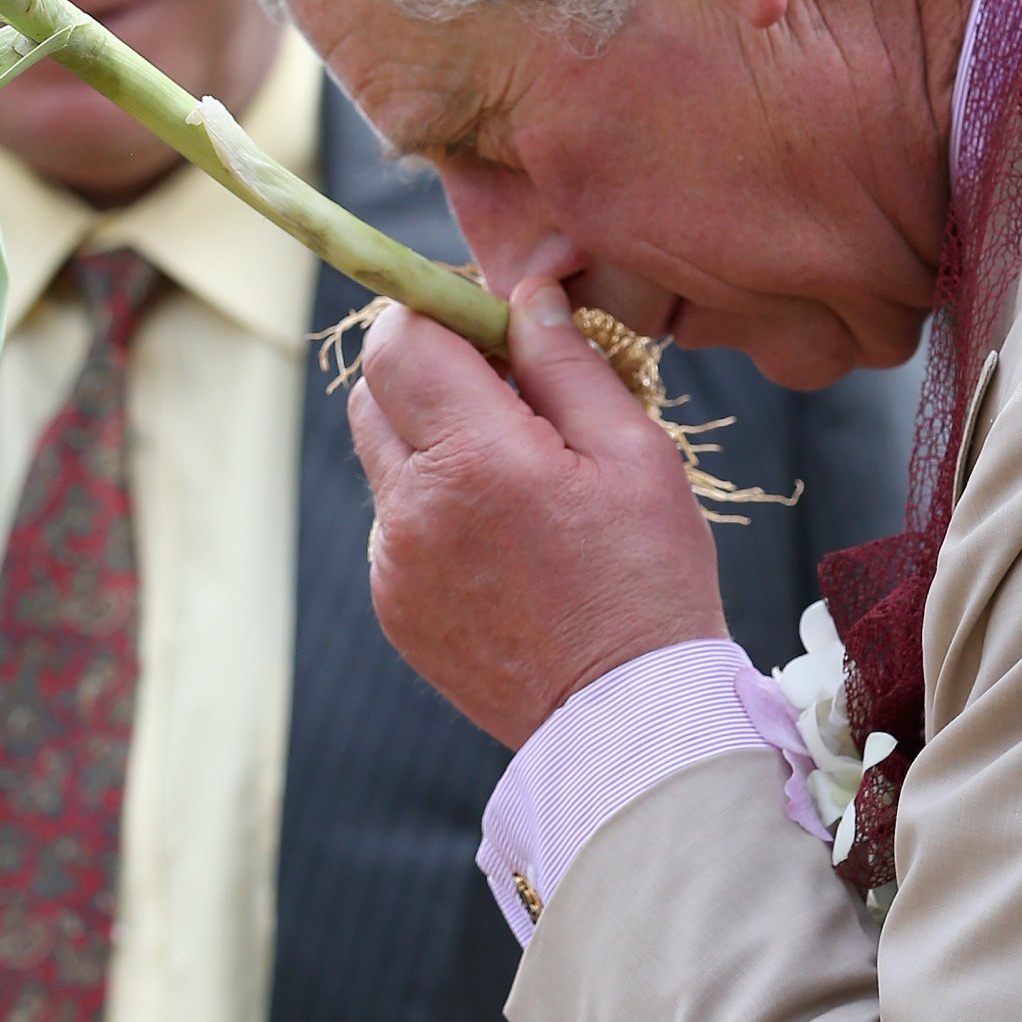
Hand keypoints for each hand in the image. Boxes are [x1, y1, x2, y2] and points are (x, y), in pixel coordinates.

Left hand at [350, 279, 728, 749]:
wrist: (629, 722)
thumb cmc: (648, 581)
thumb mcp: (635, 454)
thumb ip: (567, 364)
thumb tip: (525, 299)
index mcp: (475, 458)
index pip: (399, 339)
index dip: (437, 314)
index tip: (488, 328)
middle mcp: (413, 508)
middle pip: (373, 390)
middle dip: (428, 372)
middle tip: (508, 395)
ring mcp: (393, 563)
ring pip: (382, 457)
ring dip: (431, 441)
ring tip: (515, 478)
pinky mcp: (393, 606)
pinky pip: (394, 523)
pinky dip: (433, 508)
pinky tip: (503, 540)